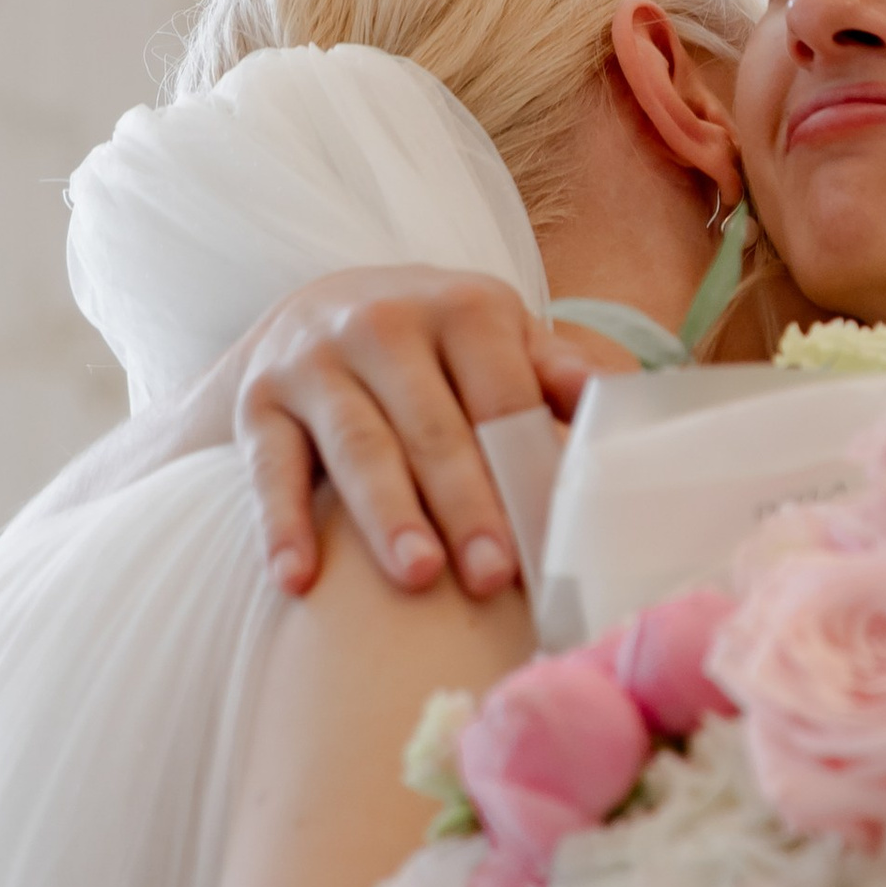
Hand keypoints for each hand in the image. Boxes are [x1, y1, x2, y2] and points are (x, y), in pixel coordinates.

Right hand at [233, 268, 610, 598]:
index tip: (551, 535)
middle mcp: (383, 324)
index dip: (528, 467)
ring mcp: (314, 361)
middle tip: (494, 575)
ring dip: (387, 514)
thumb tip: (628, 408)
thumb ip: (557, 373)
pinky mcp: (257, 401)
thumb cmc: (438, 346)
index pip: (503, 398)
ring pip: (356, 446)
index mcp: (463, 309)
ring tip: (418, 577)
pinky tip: (298, 579)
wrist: (319, 308)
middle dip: (466, 503)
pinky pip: (270, 467)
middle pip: (433, 427)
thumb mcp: (500, 337)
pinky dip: (280, 524)